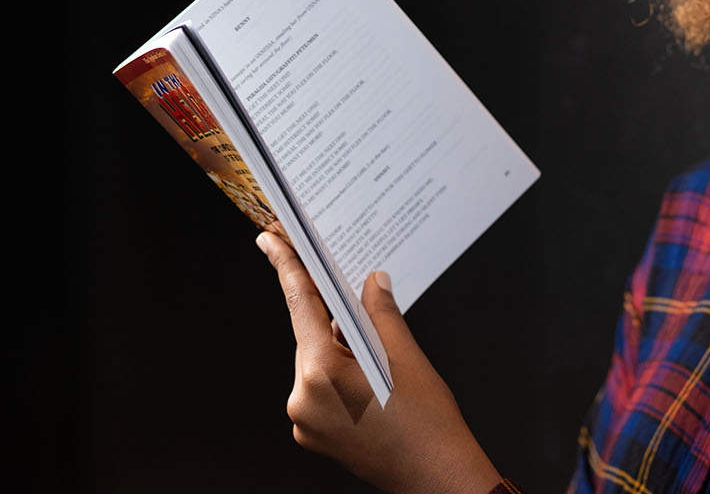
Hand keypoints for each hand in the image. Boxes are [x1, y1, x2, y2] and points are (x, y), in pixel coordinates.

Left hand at [256, 229, 501, 493]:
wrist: (437, 477)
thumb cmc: (427, 424)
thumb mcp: (406, 357)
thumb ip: (381, 313)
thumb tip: (371, 283)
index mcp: (321, 374)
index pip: (301, 305)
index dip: (287, 266)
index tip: (272, 240)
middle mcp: (303, 400)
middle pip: (310, 336)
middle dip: (334, 316)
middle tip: (358, 294)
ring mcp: (306, 422)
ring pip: (317, 363)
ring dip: (341, 348)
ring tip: (381, 354)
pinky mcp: (315, 435)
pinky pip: (321, 389)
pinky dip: (341, 373)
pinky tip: (372, 375)